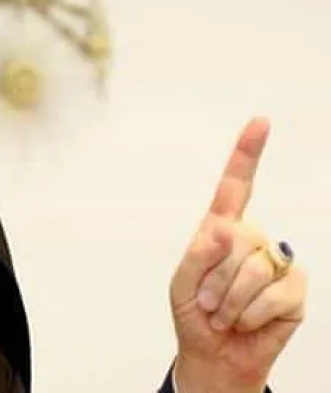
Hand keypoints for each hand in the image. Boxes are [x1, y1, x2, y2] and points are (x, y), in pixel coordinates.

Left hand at [169, 117, 305, 392]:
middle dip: (213, 277)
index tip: (260, 122)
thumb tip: (227, 227)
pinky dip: (249, 313)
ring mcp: (276, 263)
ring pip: (254, 267)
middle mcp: (252, 240)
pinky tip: (245, 321)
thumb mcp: (182, 282)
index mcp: (221, 230)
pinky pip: (274, 293)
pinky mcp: (294, 290)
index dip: (247, 153)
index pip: (236, 186)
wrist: (214, 355)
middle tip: (207, 301)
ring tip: (223, 313)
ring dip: (228, 300)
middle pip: (237, 238)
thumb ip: (199, 253)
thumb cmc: (194, 313)